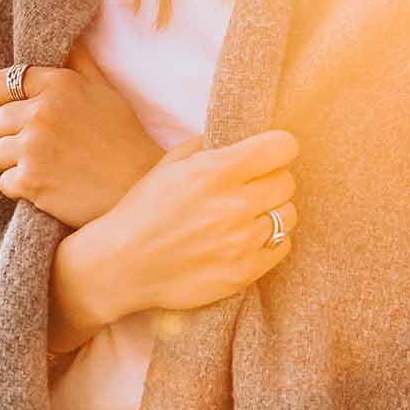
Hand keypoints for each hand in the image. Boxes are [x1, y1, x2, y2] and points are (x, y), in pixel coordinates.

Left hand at [0, 41, 163, 226]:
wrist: (139, 187)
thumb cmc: (124, 138)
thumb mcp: (106, 92)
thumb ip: (80, 63)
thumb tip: (69, 37)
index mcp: (58, 85)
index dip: (4, 100)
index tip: (18, 114)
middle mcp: (42, 112)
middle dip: (10, 135)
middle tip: (39, 147)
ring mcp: (33, 147)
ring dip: (14, 163)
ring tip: (44, 167)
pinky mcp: (30, 181)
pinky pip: (4, 183)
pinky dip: (22, 188)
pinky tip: (48, 186)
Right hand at [76, 128, 300, 320]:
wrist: (121, 266)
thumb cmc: (143, 211)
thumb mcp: (169, 165)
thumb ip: (207, 146)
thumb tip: (239, 137)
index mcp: (215, 172)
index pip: (281, 148)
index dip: (278, 148)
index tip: (270, 154)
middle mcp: (234, 206)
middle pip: (287, 181)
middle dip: (272, 180)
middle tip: (252, 187)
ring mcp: (241, 242)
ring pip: (288, 215)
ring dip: (272, 211)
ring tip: (248, 216)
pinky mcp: (244, 272)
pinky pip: (282, 246)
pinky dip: (270, 240)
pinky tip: (246, 239)